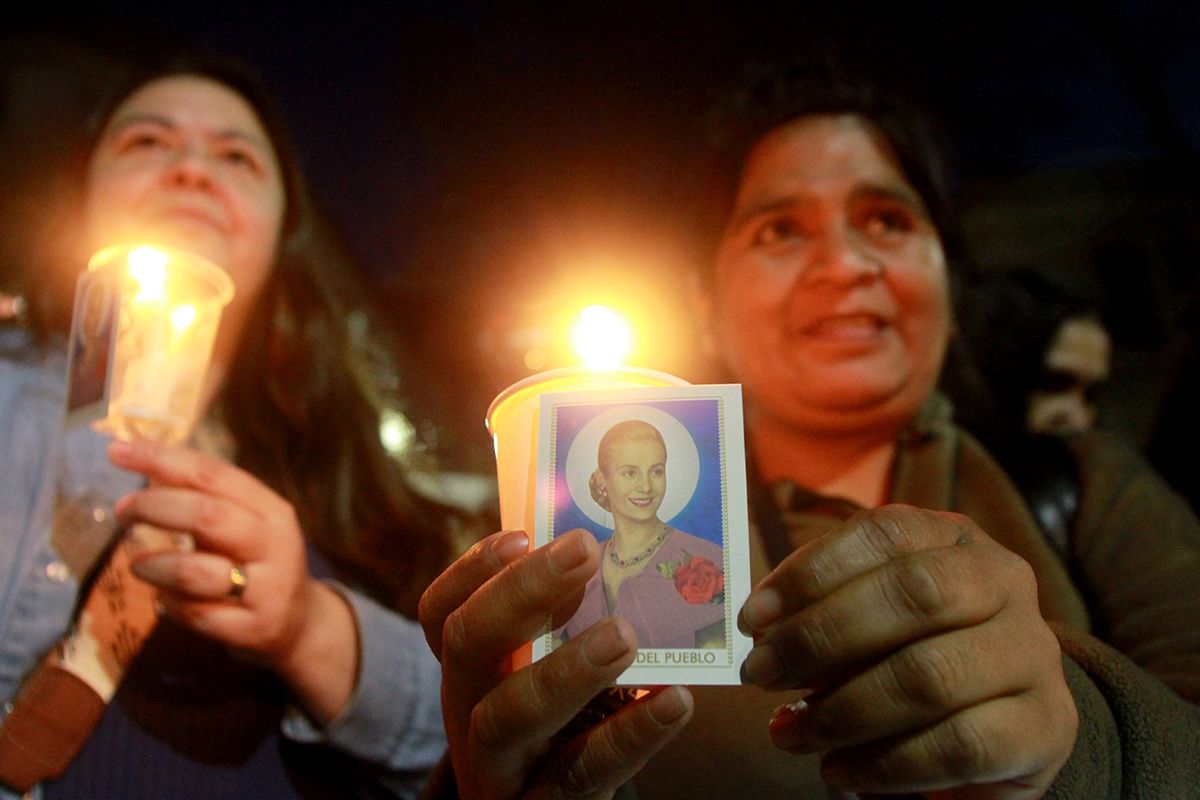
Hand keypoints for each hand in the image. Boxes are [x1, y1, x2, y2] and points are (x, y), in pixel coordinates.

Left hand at [109, 439, 356, 721]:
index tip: (117, 451)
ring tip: (139, 565)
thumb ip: (198, 496)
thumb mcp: (239, 524)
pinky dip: (169, 605)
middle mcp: (275, 544)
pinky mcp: (254, 628)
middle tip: (122, 511)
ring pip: (193, 571)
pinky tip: (167, 600)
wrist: (300, 624)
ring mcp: (268, 589)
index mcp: (271, 509)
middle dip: (154, 507)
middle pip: (207, 515)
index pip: (213, 475)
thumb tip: (139, 457)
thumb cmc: (256, 563)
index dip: (163, 460)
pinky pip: (195, 614)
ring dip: (154, 565)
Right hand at [419, 528, 693, 799]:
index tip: (521, 535)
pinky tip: (674, 703)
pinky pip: (579, 775)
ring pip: (508, 716)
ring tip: (623, 635)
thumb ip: (564, 623)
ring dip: (565, 669)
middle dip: (522, 592)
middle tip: (584, 550)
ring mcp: (499, 768)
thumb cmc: (563, 734)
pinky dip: (629, 736)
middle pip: (468, 646)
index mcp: (468, 673)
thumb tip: (608, 547)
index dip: (471, 571)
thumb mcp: (544, 678)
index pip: (442, 614)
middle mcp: (468, 712)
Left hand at [738, 504, 1076, 798]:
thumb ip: (822, 607)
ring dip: (842, 711)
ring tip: (791, 733)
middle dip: (822, 637)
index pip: (883, 533)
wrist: (1000, 724)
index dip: (812, 572)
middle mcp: (1004, 582)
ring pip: (930, 675)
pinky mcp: (1046, 727)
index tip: (754, 618)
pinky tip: (839, 770)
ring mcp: (1033, 653)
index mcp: (953, 539)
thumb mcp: (868, 616)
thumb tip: (762, 626)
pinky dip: (884, 764)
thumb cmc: (908, 654)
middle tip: (762, 675)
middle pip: (914, 594)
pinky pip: (958, 745)